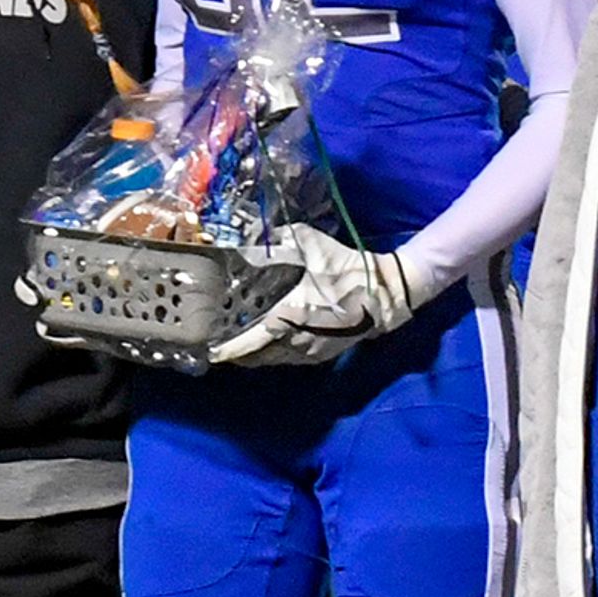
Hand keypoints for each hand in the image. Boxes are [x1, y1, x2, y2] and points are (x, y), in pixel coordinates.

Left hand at [213, 225, 423, 366]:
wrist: (386, 294)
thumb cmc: (348, 271)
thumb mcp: (313, 246)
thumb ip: (282, 240)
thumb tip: (257, 236)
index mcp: (290, 317)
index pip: (251, 342)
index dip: (229, 349)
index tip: (211, 351)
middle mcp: (297, 341)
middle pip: (257, 357)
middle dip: (238, 353)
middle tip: (219, 344)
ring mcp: (311, 351)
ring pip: (273, 360)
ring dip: (256, 355)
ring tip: (238, 346)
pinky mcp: (322, 354)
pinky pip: (289, 359)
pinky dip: (274, 354)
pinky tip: (269, 342)